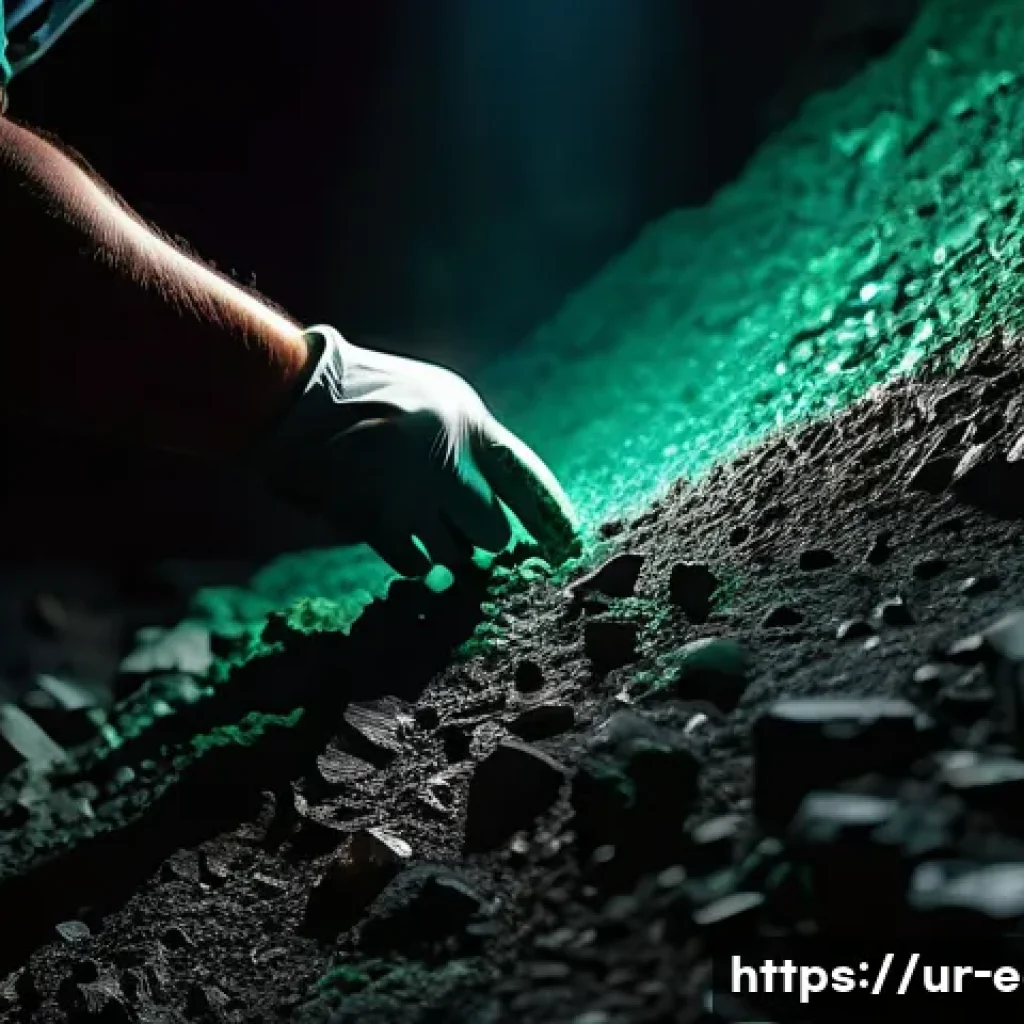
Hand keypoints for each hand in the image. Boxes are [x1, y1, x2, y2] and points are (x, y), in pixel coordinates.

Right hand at [256, 326, 579, 576]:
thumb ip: (472, 445)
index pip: (527, 481)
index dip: (550, 516)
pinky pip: (416, 564)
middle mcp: (446, 461)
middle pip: (494, 532)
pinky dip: (417, 560)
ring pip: (457, 555)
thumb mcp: (436, 400)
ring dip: (450, 552)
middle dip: (485, 536)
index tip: (568, 544)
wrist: (296, 396)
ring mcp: (410, 496)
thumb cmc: (370, 394)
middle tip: (466, 527)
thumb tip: (504, 507)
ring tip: (425, 524)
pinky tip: (405, 539)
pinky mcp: (375, 523)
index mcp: (468, 423)